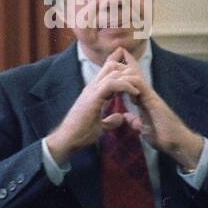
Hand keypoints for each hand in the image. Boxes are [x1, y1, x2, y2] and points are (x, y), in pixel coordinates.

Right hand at [44, 50, 144, 165]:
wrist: (67, 140)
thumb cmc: (80, 134)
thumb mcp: (100, 127)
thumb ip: (110, 121)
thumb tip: (121, 117)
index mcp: (93, 92)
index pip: (107, 71)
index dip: (121, 71)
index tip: (135, 79)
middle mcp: (91, 87)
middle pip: (111, 66)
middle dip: (127, 71)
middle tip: (139, 82)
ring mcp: (91, 91)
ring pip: (112, 71)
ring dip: (128, 78)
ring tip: (138, 88)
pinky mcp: (92, 97)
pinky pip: (111, 84)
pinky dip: (125, 85)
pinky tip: (134, 92)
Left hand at [100, 48, 204, 171]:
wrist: (177, 143)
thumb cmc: (163, 137)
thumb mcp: (144, 128)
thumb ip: (135, 121)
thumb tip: (126, 117)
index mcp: (144, 100)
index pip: (131, 82)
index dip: (121, 73)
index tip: (109, 69)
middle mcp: (147, 95)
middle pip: (133, 73)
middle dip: (120, 65)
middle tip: (107, 61)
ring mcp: (151, 96)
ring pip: (135, 75)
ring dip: (122, 71)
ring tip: (111, 70)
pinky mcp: (153, 100)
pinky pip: (139, 84)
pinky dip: (128, 81)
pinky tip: (119, 83)